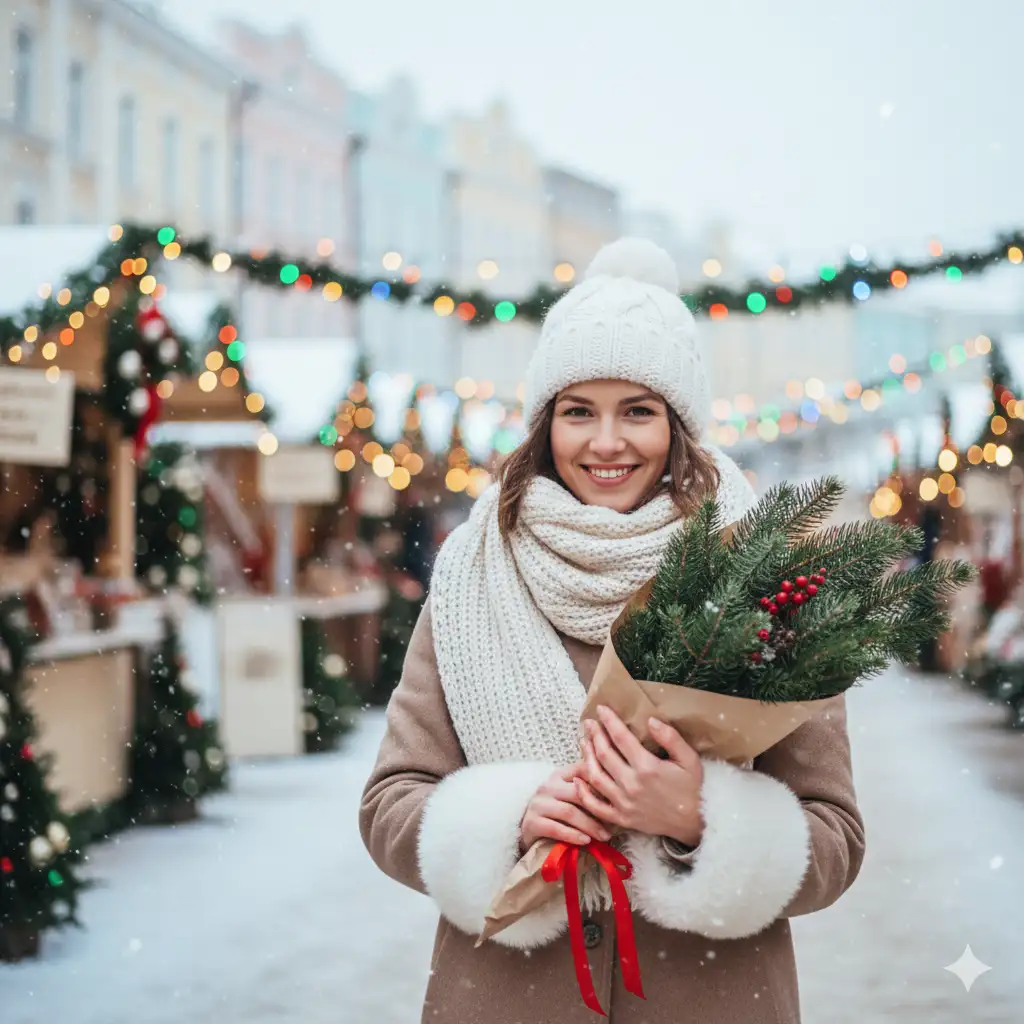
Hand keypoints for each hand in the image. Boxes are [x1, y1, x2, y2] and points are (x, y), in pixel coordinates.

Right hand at [519, 763, 613, 851]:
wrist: (529, 829)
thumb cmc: (556, 811)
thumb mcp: (570, 796)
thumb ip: (588, 788)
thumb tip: (620, 789)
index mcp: (559, 775)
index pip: (583, 770)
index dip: (602, 782)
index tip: (620, 795)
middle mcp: (547, 786)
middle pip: (578, 793)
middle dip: (599, 808)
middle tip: (616, 822)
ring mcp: (538, 804)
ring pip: (569, 812)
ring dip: (590, 826)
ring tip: (605, 836)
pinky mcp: (532, 823)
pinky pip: (556, 828)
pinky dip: (573, 835)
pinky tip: (586, 841)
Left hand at [576, 706, 703, 846]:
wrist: (695, 822)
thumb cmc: (692, 788)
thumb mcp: (690, 759)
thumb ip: (671, 738)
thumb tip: (651, 720)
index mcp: (647, 767)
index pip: (621, 737)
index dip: (609, 721)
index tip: (601, 709)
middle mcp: (632, 784)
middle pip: (604, 754)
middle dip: (594, 735)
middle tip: (589, 722)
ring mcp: (624, 803)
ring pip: (595, 776)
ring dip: (586, 757)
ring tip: (584, 742)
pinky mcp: (622, 818)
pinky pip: (596, 806)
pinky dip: (583, 793)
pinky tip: (578, 778)